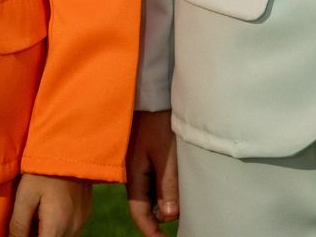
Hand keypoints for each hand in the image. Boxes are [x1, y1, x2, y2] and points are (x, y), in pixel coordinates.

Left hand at [8, 174, 90, 236]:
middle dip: (37, 235)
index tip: (20, 229)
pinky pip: (70, 227)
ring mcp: (82, 220)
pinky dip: (58, 225)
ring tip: (36, 213)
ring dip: (48, 232)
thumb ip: (19, 225)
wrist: (71, 142)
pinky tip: (48, 207)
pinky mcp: (86, 211)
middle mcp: (74, 228)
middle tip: (27, 218)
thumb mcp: (25, 195)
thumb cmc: (44, 169)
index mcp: (58, 227)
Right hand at [126, 110, 178, 235]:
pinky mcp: (144, 153)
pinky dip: (164, 184)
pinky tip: (177, 180)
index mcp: (133, 175)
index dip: (152, 230)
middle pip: (145, 204)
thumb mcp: (166, 154)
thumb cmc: (158, 122)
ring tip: (183, 200)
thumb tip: (169, 215)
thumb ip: (168, 184)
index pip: (139, 213)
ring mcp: (137, 162)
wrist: (150, 92)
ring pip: (150, 190)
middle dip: (161, 215)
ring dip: (164, 198)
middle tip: (182, 218)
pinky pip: (153, 177)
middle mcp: (132, 172)